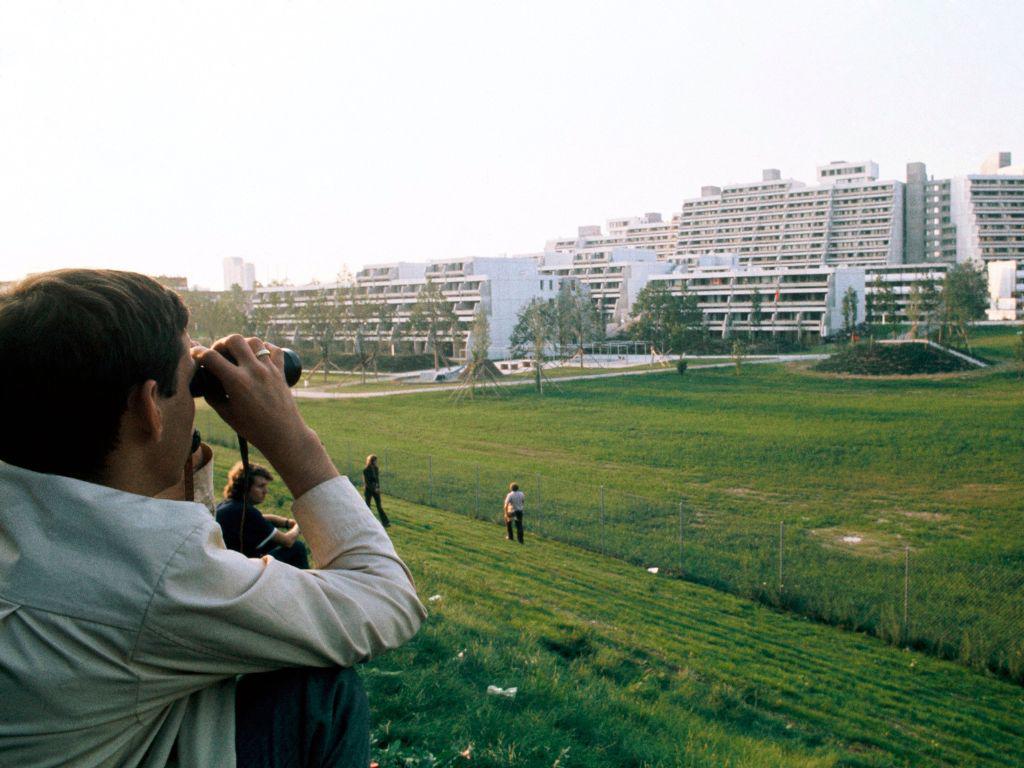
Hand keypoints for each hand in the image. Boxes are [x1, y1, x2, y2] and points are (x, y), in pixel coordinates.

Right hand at [193, 335, 337, 497]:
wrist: (283, 435)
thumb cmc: (252, 428)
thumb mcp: (226, 414)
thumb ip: (212, 395)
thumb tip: (204, 380)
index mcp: (236, 382)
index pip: (211, 357)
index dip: (198, 352)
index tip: (194, 353)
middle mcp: (253, 371)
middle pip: (234, 339)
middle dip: (221, 343)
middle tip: (218, 353)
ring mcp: (269, 369)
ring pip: (254, 341)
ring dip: (243, 343)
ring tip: (237, 354)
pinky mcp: (281, 372)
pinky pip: (275, 350)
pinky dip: (265, 348)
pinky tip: (258, 355)